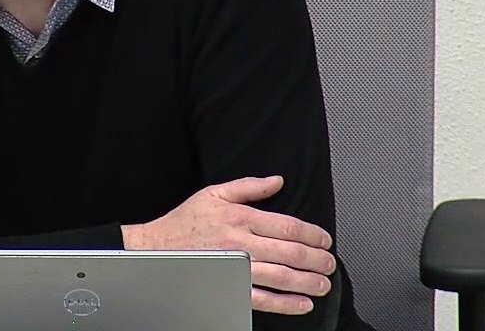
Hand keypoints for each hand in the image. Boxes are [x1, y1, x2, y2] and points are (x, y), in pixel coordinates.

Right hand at [121, 175, 335, 314]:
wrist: (154, 249)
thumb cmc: (183, 222)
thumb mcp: (214, 193)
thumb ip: (249, 187)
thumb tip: (277, 181)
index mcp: (240, 217)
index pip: (286, 226)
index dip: (311, 233)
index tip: (324, 239)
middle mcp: (240, 242)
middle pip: (289, 252)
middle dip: (316, 258)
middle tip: (329, 263)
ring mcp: (235, 267)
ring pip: (280, 276)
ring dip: (307, 281)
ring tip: (323, 283)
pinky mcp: (229, 287)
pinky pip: (262, 298)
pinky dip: (285, 303)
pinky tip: (301, 303)